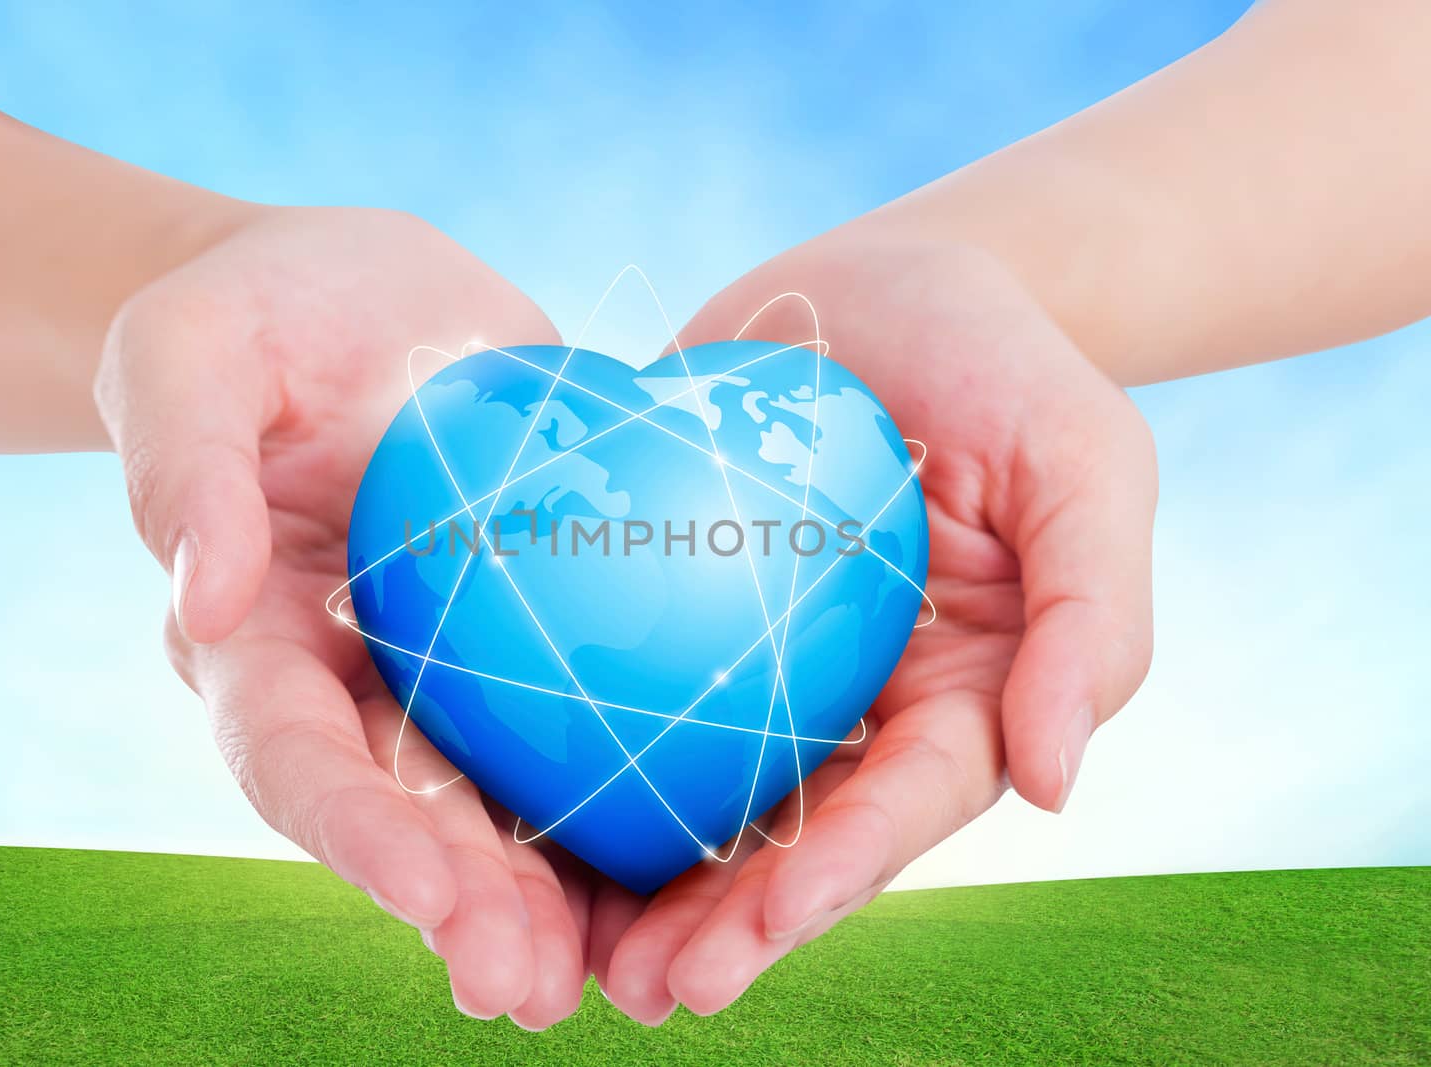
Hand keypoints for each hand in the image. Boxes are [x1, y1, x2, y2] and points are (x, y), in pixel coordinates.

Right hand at [94, 206, 594, 1027]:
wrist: (363, 298)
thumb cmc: (259, 311)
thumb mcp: (190, 347)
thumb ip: (184, 461)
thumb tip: (202, 600)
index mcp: (253, 640)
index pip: (292, 754)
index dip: (354, 832)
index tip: (428, 895)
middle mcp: (349, 681)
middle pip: (404, 813)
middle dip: (465, 908)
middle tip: (533, 989)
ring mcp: (444, 668)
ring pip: (496, 799)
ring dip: (550, 895)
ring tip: (620, 977)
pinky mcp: (532, 636)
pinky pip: (581, 716)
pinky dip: (631, 788)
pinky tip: (714, 846)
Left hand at [597, 238, 1156, 1019]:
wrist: (898, 286)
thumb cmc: (1009, 364)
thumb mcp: (1087, 463)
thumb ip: (1093, 617)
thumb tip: (1059, 783)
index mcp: (964, 695)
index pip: (904, 804)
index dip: (839, 873)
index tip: (764, 928)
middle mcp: (863, 706)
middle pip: (795, 834)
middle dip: (728, 922)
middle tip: (647, 992)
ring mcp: (770, 669)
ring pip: (706, 796)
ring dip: (643, 886)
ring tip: (571, 961)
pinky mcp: (685, 614)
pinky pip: (633, 697)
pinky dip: (583, 768)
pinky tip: (514, 823)